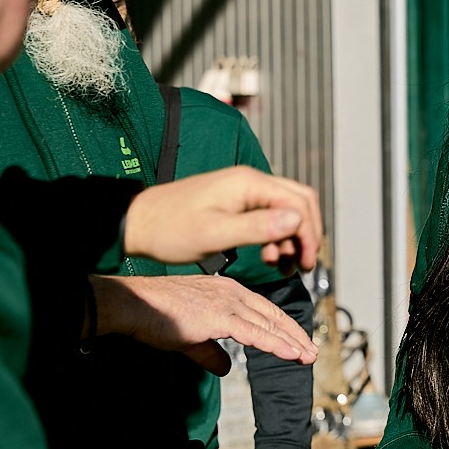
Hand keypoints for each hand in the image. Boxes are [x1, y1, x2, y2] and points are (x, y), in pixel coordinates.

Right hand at [91, 274, 318, 374]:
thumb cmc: (155, 315)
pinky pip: (255, 333)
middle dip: (295, 335)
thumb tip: (224, 368)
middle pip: (273, 316)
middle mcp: (232, 293)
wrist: (134, 305)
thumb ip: (210, 352)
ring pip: (269, 325)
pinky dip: (276, 344)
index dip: (284, 327)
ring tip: (307, 356)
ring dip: (292, 342)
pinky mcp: (219, 317)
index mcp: (227, 291)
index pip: (264, 310)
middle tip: (312, 351)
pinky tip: (290, 353)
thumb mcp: (190, 336)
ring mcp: (227, 303)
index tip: (298, 341)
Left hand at [123, 167, 322, 271]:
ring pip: (286, 210)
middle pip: (299, 201)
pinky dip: (275, 237)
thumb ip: (258, 227)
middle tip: (304, 264)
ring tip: (284, 267)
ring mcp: (243, 191)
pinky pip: (269, 216)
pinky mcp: (236, 202)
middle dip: (307, 234)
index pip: (299, 202)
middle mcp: (250, 181)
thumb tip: (296, 220)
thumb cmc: (171, 229)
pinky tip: (268, 257)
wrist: (139, 224)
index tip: (307, 263)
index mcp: (249, 184)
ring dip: (291, 238)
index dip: (309, 234)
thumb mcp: (215, 233)